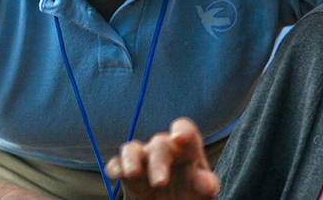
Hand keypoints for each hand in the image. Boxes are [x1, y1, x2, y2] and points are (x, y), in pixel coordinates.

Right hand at [105, 118, 219, 199]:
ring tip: (132, 174)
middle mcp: (165, 150)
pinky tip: (117, 174)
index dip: (182, 130)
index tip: (180, 138)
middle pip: (159, 144)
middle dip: (158, 162)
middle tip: (160, 183)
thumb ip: (207, 185)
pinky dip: (115, 167)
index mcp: (187, 149)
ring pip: (133, 148)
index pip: (185, 129)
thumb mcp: (203, 192)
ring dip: (131, 159)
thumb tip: (204, 180)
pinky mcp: (129, 174)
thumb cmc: (192, 195)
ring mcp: (145, 160)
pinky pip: (117, 164)